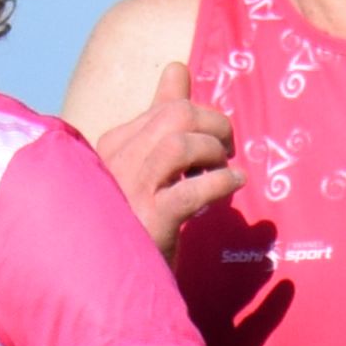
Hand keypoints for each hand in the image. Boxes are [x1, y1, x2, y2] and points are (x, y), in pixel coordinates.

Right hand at [91, 56, 235, 253]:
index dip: (202, 119)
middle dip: (215, 127)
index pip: (167, 109)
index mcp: (114, 144)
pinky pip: (190, 191)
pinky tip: (232, 187)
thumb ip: (162, 115)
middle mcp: (116, 161)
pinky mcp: (148, 222)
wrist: (115, 278)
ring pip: (179, 144)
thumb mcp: (148, 162)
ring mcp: (130, 192)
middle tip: (227, 151)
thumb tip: (176, 67)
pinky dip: (219, 184)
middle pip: (176, 116)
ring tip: (225, 171)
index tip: (213, 144)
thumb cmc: (134, 217)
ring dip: (214, 155)